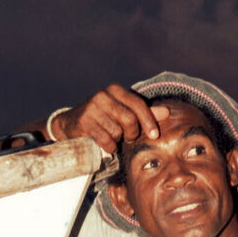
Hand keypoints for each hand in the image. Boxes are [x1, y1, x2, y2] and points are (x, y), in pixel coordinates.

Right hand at [54, 84, 169, 153]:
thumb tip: (167, 112)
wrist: (70, 124)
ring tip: (111, 136)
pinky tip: (104, 143)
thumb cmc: (103, 118)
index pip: (138, 104)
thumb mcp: (123, 111)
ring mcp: (91, 108)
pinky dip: (108, 146)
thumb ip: (144, 112)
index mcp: (115, 90)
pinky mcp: (83, 122)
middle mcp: (103, 96)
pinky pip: (105, 140)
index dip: (148, 121)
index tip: (154, 135)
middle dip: (132, 133)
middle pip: (129, 120)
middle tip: (128, 137)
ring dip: (117, 140)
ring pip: (117, 132)